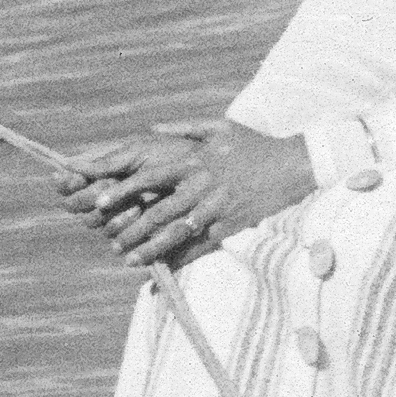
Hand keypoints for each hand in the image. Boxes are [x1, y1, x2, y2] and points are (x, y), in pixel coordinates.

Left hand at [52, 119, 313, 272]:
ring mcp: (217, 209)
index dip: (124, 191)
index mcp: (195, 162)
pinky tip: (163, 269)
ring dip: (151, 248)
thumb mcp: (218, 127)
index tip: (101, 201)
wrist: (293, 165)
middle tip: (110, 239)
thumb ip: (182, 128)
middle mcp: (202, 187)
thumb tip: (150, 128)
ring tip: (129, 259)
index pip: (151, 177)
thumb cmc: (253, 144)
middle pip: (159, 211)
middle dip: (131, 227)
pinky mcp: (230, 226)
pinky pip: (201, 246)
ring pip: (177, 234)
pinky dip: (181, 259)